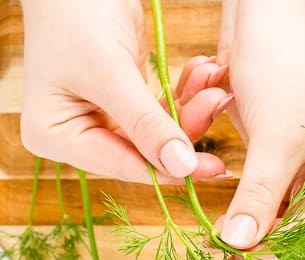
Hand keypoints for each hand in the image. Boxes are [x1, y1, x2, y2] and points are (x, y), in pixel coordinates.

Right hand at [20, 0, 232, 183]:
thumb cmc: (75, 16)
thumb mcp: (110, 73)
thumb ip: (146, 124)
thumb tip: (181, 168)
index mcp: (56, 137)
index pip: (123, 164)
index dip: (170, 168)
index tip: (213, 167)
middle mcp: (77, 135)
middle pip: (147, 150)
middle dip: (187, 127)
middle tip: (220, 101)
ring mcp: (102, 119)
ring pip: (162, 131)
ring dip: (193, 106)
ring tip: (216, 83)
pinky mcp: (125, 104)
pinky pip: (163, 110)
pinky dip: (186, 93)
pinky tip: (204, 73)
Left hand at [216, 0, 304, 248]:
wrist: (266, 15)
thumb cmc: (284, 66)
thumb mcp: (273, 138)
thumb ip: (258, 195)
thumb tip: (238, 246)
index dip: (280, 246)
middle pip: (301, 224)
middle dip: (261, 231)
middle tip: (219, 251)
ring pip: (278, 211)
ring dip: (247, 212)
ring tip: (215, 230)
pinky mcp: (287, 158)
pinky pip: (264, 192)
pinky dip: (241, 194)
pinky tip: (222, 202)